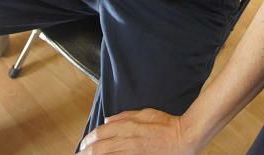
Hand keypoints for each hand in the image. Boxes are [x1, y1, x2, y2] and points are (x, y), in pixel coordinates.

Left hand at [77, 109, 196, 154]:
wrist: (184, 138)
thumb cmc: (167, 124)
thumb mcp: (145, 113)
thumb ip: (125, 117)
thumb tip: (107, 121)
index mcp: (129, 127)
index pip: (102, 133)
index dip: (89, 139)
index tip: (83, 143)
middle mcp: (128, 141)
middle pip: (100, 148)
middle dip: (87, 152)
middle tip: (79, 154)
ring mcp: (133, 154)